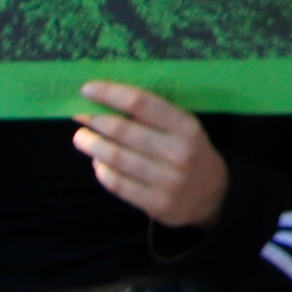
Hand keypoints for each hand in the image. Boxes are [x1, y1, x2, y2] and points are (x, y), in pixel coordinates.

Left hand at [72, 85, 226, 227]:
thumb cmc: (191, 152)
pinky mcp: (156, 202)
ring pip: (116, 158)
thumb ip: (155, 117)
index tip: (87, 89)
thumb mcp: (185, 129)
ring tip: (81, 138)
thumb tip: (109, 101)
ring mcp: (167, 179)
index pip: (142, 103)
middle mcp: (178, 151)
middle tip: (78, 115)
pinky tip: (98, 163)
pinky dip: (102, 171)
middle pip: (123, 130)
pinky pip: (118, 183)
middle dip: (95, 120)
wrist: (213, 194)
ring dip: (92, 145)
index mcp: (187, 126)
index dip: (111, 94)